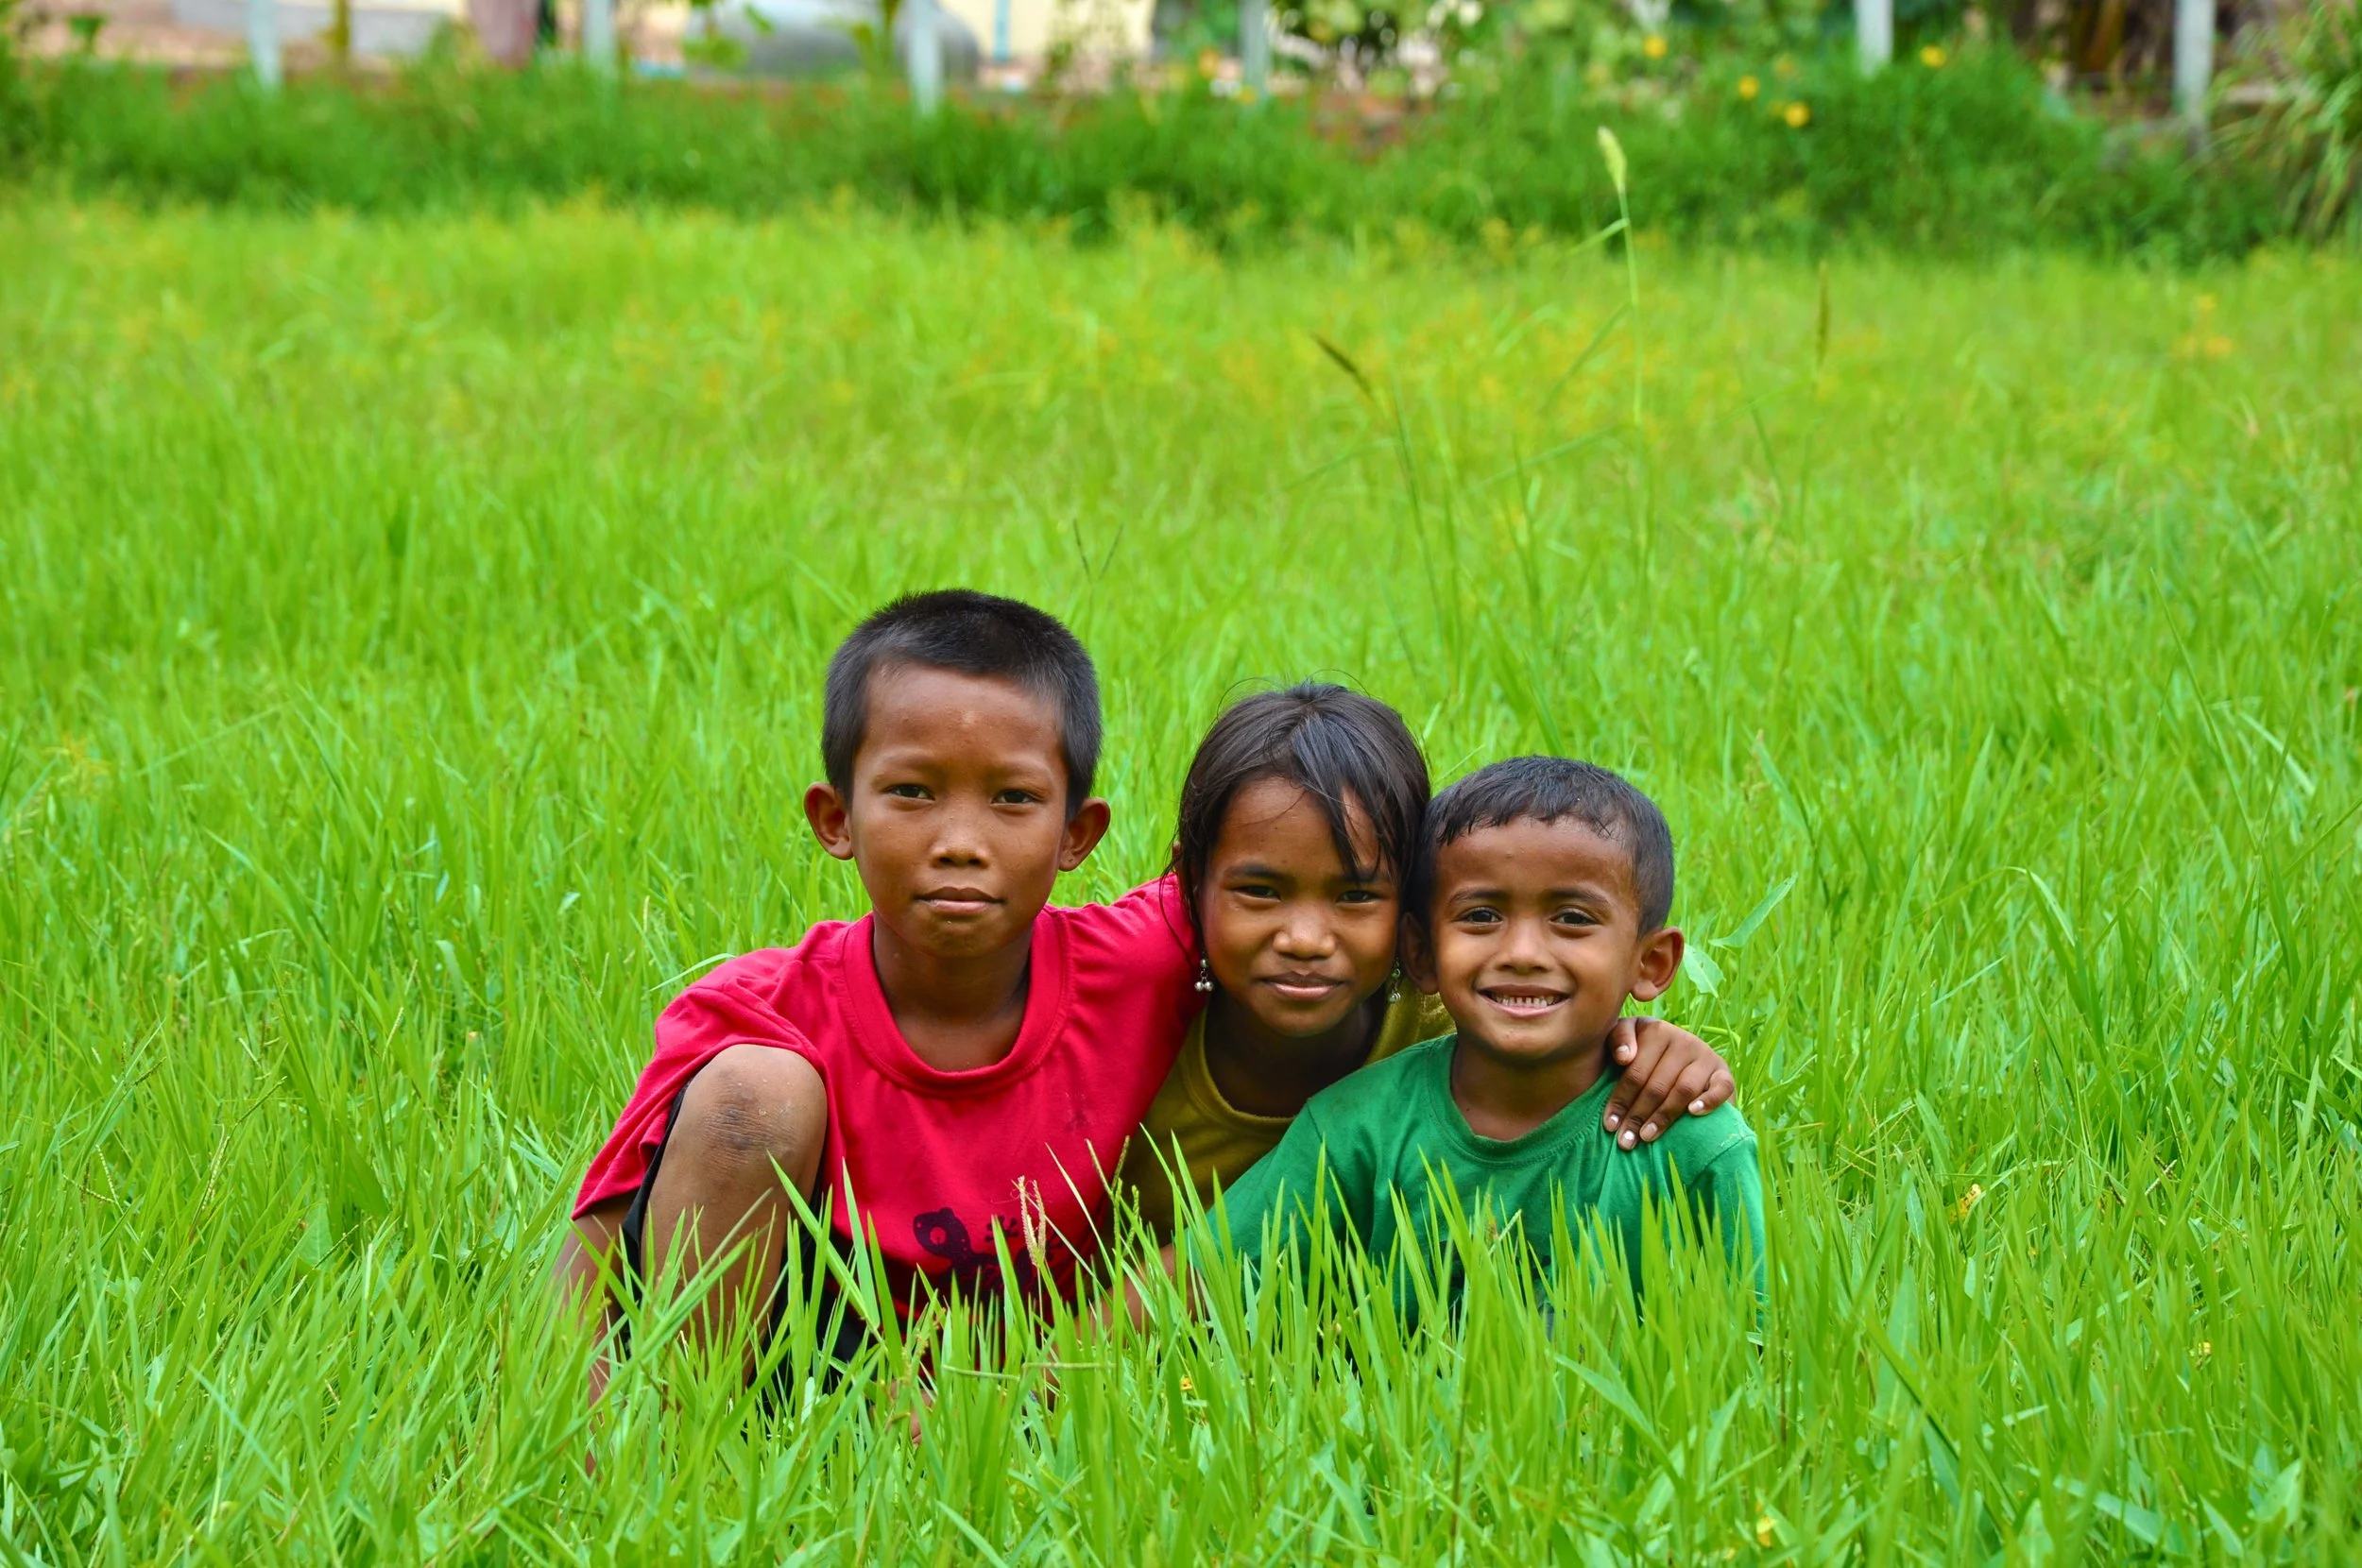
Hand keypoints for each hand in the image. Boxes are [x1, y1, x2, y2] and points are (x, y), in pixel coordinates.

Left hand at [1603, 1017, 1734, 1150]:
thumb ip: (1619, 1039)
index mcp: (1657, 1031)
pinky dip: (1709, 1101)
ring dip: (1664, 1116)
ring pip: (1684, 1090)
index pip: (1635, 1073)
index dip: (1621, 1100)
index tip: (1609, 1125)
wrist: (1679, 1052)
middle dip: (1638, 1115)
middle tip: (1625, 1140)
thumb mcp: (1628, 1036)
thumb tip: (1624, 1057)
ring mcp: (1706, 1056)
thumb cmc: (1644, 1049)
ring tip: (1647, 1136)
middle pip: (1657, 1085)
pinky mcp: (1724, 1072)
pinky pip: (1722, 1087)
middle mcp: (1684, 1041)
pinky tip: (1692, 1113)